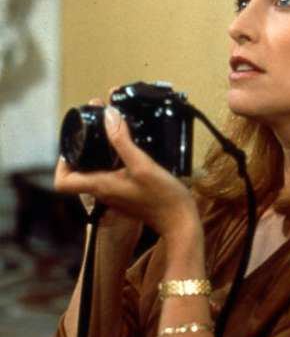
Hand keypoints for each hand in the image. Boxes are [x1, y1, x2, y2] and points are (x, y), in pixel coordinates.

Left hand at [55, 105, 201, 246]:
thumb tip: (108, 115)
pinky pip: (112, 173)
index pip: (63, 182)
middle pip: (79, 171)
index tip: (74, 143)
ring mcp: (115, 193)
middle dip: (83, 146)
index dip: (62, 163)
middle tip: (95, 124)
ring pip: (96, 170)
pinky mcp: (127, 192)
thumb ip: (122, 140)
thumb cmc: (163, 197)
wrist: (180, 221)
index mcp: (100, 186)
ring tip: (112, 128)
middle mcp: (103, 191)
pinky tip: (129, 145)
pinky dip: (114, 157)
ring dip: (100, 149)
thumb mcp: (142, 165)